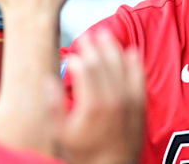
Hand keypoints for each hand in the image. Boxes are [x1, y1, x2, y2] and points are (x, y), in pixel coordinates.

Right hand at [50, 31, 144, 163]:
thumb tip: (48, 80)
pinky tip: (131, 51)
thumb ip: (54, 106)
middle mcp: (113, 98)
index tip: (72, 53)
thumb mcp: (61, 134)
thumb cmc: (84, 153)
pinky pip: (139, 77)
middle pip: (103, 64)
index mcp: (92, 104)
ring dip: (113, 49)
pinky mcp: (140, 104)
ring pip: (122, 66)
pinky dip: (135, 62)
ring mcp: (129, 100)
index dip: (78, 57)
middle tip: (88, 36)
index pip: (85, 70)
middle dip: (94, 47)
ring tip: (105, 35)